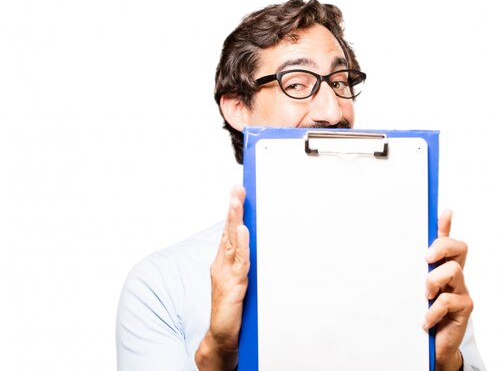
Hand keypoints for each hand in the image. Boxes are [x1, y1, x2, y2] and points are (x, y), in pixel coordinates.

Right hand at [195, 185, 249, 370]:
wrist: (222, 335)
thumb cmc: (231, 307)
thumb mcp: (238, 278)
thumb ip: (244, 260)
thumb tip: (255, 241)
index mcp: (223, 261)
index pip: (228, 231)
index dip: (232, 211)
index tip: (237, 192)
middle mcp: (222, 264)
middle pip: (229, 231)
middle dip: (233, 208)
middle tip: (237, 189)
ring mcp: (227, 274)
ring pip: (232, 242)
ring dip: (235, 220)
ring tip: (237, 201)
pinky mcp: (235, 285)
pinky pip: (240, 262)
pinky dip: (243, 246)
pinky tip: (245, 231)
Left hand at [423, 209, 472, 370]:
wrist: (435, 345)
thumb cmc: (425, 314)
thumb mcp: (416, 290)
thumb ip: (415, 272)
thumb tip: (399, 252)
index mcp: (443, 267)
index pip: (448, 241)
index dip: (447, 225)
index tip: (444, 211)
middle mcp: (456, 275)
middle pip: (459, 247)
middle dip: (442, 246)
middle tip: (426, 259)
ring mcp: (462, 290)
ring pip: (453, 270)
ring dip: (433, 281)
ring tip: (425, 296)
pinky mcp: (464, 308)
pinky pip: (447, 301)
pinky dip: (432, 311)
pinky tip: (425, 321)